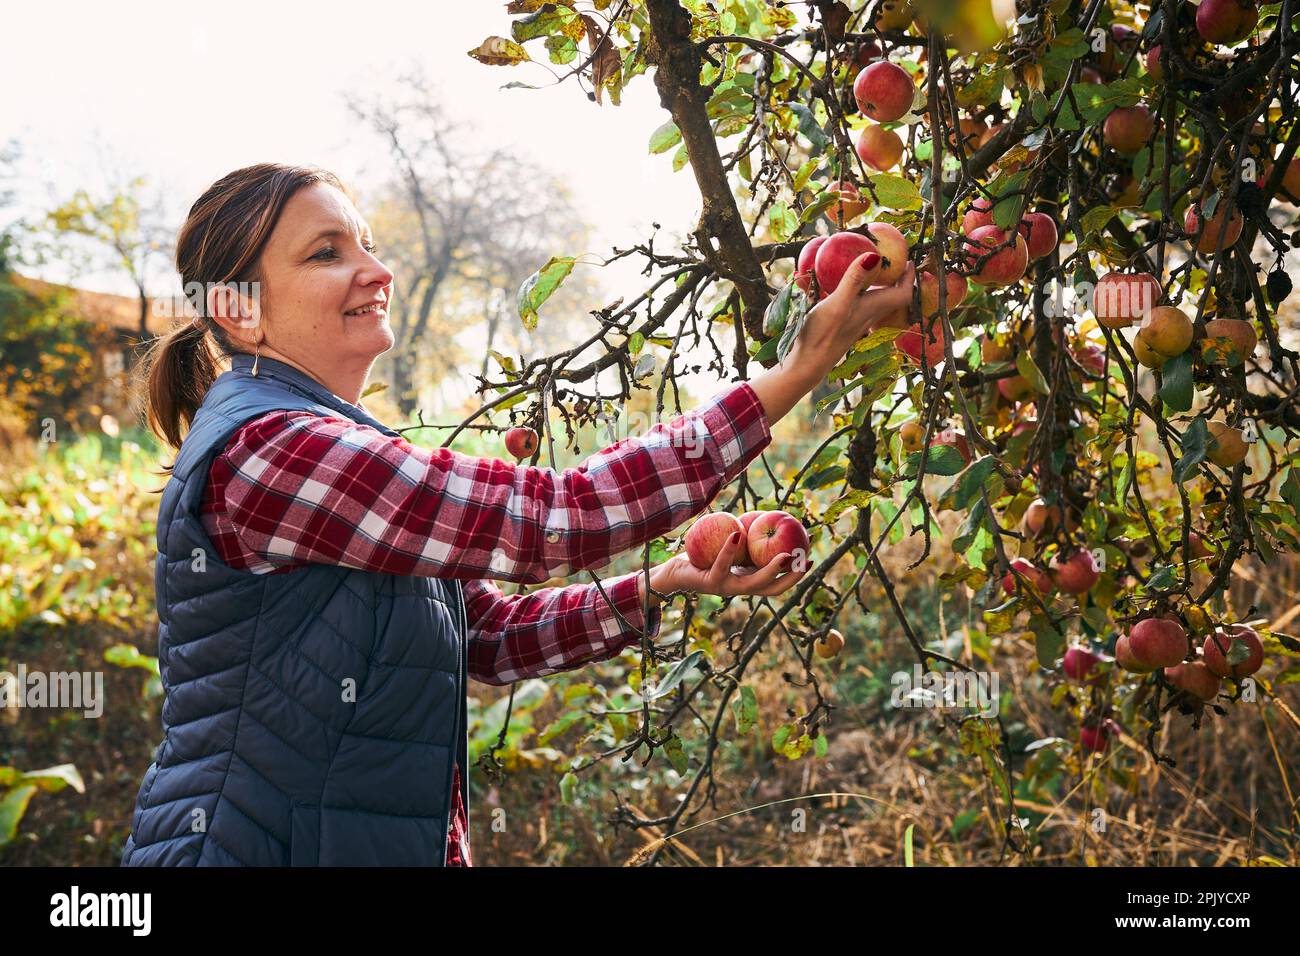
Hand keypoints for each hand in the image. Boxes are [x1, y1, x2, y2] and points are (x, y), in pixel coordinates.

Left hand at [647, 530, 807, 600]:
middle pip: (772, 588)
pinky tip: (737, 535)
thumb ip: (747, 537)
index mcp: (748, 580)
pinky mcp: (710, 581)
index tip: (812, 559)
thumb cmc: (704, 555)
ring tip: (784, 555)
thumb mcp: (730, 545)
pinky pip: (722, 565)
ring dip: (771, 571)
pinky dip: (730, 550)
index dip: (797, 575)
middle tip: (805, 560)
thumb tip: (767, 516)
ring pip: (753, 584)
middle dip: (792, 577)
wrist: (676, 571)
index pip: (778, 582)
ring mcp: (726, 587)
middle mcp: (740, 588)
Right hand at [792, 256, 915, 375]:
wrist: (806, 363)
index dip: (909, 277)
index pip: (902, 293)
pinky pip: (852, 302)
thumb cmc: (823, 335)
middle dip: (893, 277)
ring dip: (873, 283)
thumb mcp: (838, 302)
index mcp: (872, 308)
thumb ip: (855, 279)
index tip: (907, 259)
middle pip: (890, 295)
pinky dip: (849, 290)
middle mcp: (867, 314)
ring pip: (872, 299)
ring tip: (865, 268)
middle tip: (887, 259)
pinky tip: (831, 285)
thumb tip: (874, 255)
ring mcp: (854, 320)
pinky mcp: (840, 323)